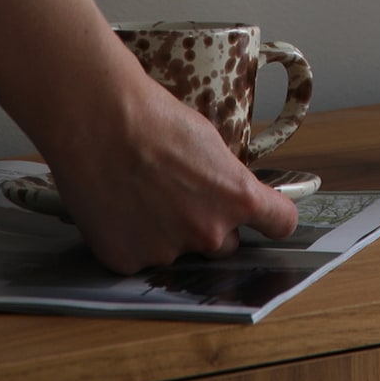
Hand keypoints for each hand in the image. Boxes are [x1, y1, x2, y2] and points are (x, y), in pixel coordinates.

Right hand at [40, 60, 299, 274]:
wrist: (98, 122)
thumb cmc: (153, 120)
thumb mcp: (209, 141)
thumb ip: (225, 179)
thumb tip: (225, 194)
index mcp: (237, 198)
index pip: (281, 223)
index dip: (275, 218)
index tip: (270, 216)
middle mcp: (208, 233)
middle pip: (224, 244)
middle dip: (210, 225)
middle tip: (181, 193)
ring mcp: (167, 252)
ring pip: (178, 250)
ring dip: (168, 232)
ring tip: (141, 191)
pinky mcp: (127, 260)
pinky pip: (140, 255)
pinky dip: (133, 238)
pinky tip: (120, 206)